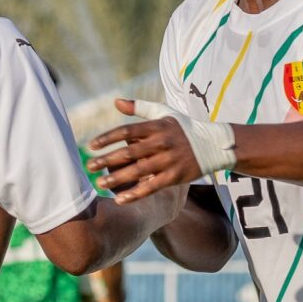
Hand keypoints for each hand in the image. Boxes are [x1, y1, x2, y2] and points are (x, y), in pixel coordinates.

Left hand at [90, 99, 228, 202]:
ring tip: (99, 183)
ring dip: (118, 178)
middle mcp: (162, 143)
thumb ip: (139, 108)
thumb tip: (116, 102)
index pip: (127, 131)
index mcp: (157, 126)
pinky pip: (152, 187)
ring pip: (139, 171)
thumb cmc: (183, 127)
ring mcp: (169, 160)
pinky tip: (120, 199)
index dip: (108, 138)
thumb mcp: (164, 113)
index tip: (91, 146)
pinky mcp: (175, 176)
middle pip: (130, 152)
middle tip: (88, 166)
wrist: (214, 145)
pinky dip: (136, 194)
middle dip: (107, 160)